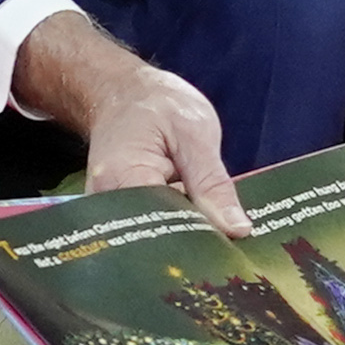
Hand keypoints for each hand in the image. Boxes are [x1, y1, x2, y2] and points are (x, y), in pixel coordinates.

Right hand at [23, 12, 248, 238]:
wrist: (122, 93)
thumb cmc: (157, 105)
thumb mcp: (195, 134)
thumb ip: (213, 185)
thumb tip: (237, 230)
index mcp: (122, 178)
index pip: (164, 228)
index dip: (200, 240)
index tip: (231, 251)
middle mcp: (106, 203)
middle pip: (156, 241)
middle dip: (195, 247)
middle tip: (231, 248)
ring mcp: (109, 214)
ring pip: (155, 240)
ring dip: (187, 240)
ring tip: (218, 240)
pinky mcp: (121, 217)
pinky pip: (152, 233)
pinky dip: (178, 232)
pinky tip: (200, 228)